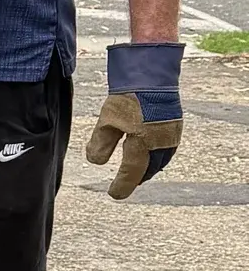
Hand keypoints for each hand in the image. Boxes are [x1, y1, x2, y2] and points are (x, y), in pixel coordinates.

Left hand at [87, 41, 183, 198]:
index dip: (122, 185)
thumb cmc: (128, 97)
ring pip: (159, 161)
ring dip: (148, 168)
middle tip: (126, 184)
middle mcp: (160, 144)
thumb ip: (101, 143)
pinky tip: (150, 152)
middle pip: (148, 169)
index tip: (114, 194)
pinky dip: (156, 156)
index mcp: (142, 144)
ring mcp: (170, 136)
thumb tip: (94, 162)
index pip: (131, 172)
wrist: (152, 75)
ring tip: (138, 172)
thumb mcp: (107, 120)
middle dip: (137, 178)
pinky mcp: (175, 127)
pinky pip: (165, 150)